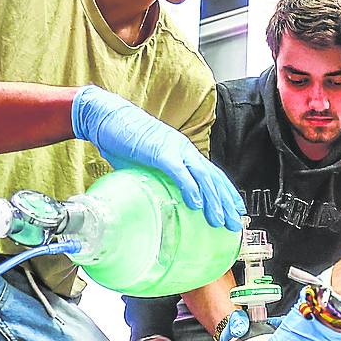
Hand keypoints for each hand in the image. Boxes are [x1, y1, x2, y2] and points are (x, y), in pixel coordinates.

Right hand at [71, 85, 244, 230]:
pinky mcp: (160, 151)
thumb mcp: (145, 165)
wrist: (104, 116)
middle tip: (235, 224)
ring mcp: (174, 149)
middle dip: (226, 203)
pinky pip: (179, 172)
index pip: (213, 174)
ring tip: (220, 220)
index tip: (236, 210)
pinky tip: (197, 204)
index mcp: (183, 153)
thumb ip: (156, 179)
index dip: (227, 192)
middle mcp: (184, 150)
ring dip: (213, 200)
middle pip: (214, 178)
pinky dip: (190, 188)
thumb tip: (159, 198)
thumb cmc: (122, 141)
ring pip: (202, 177)